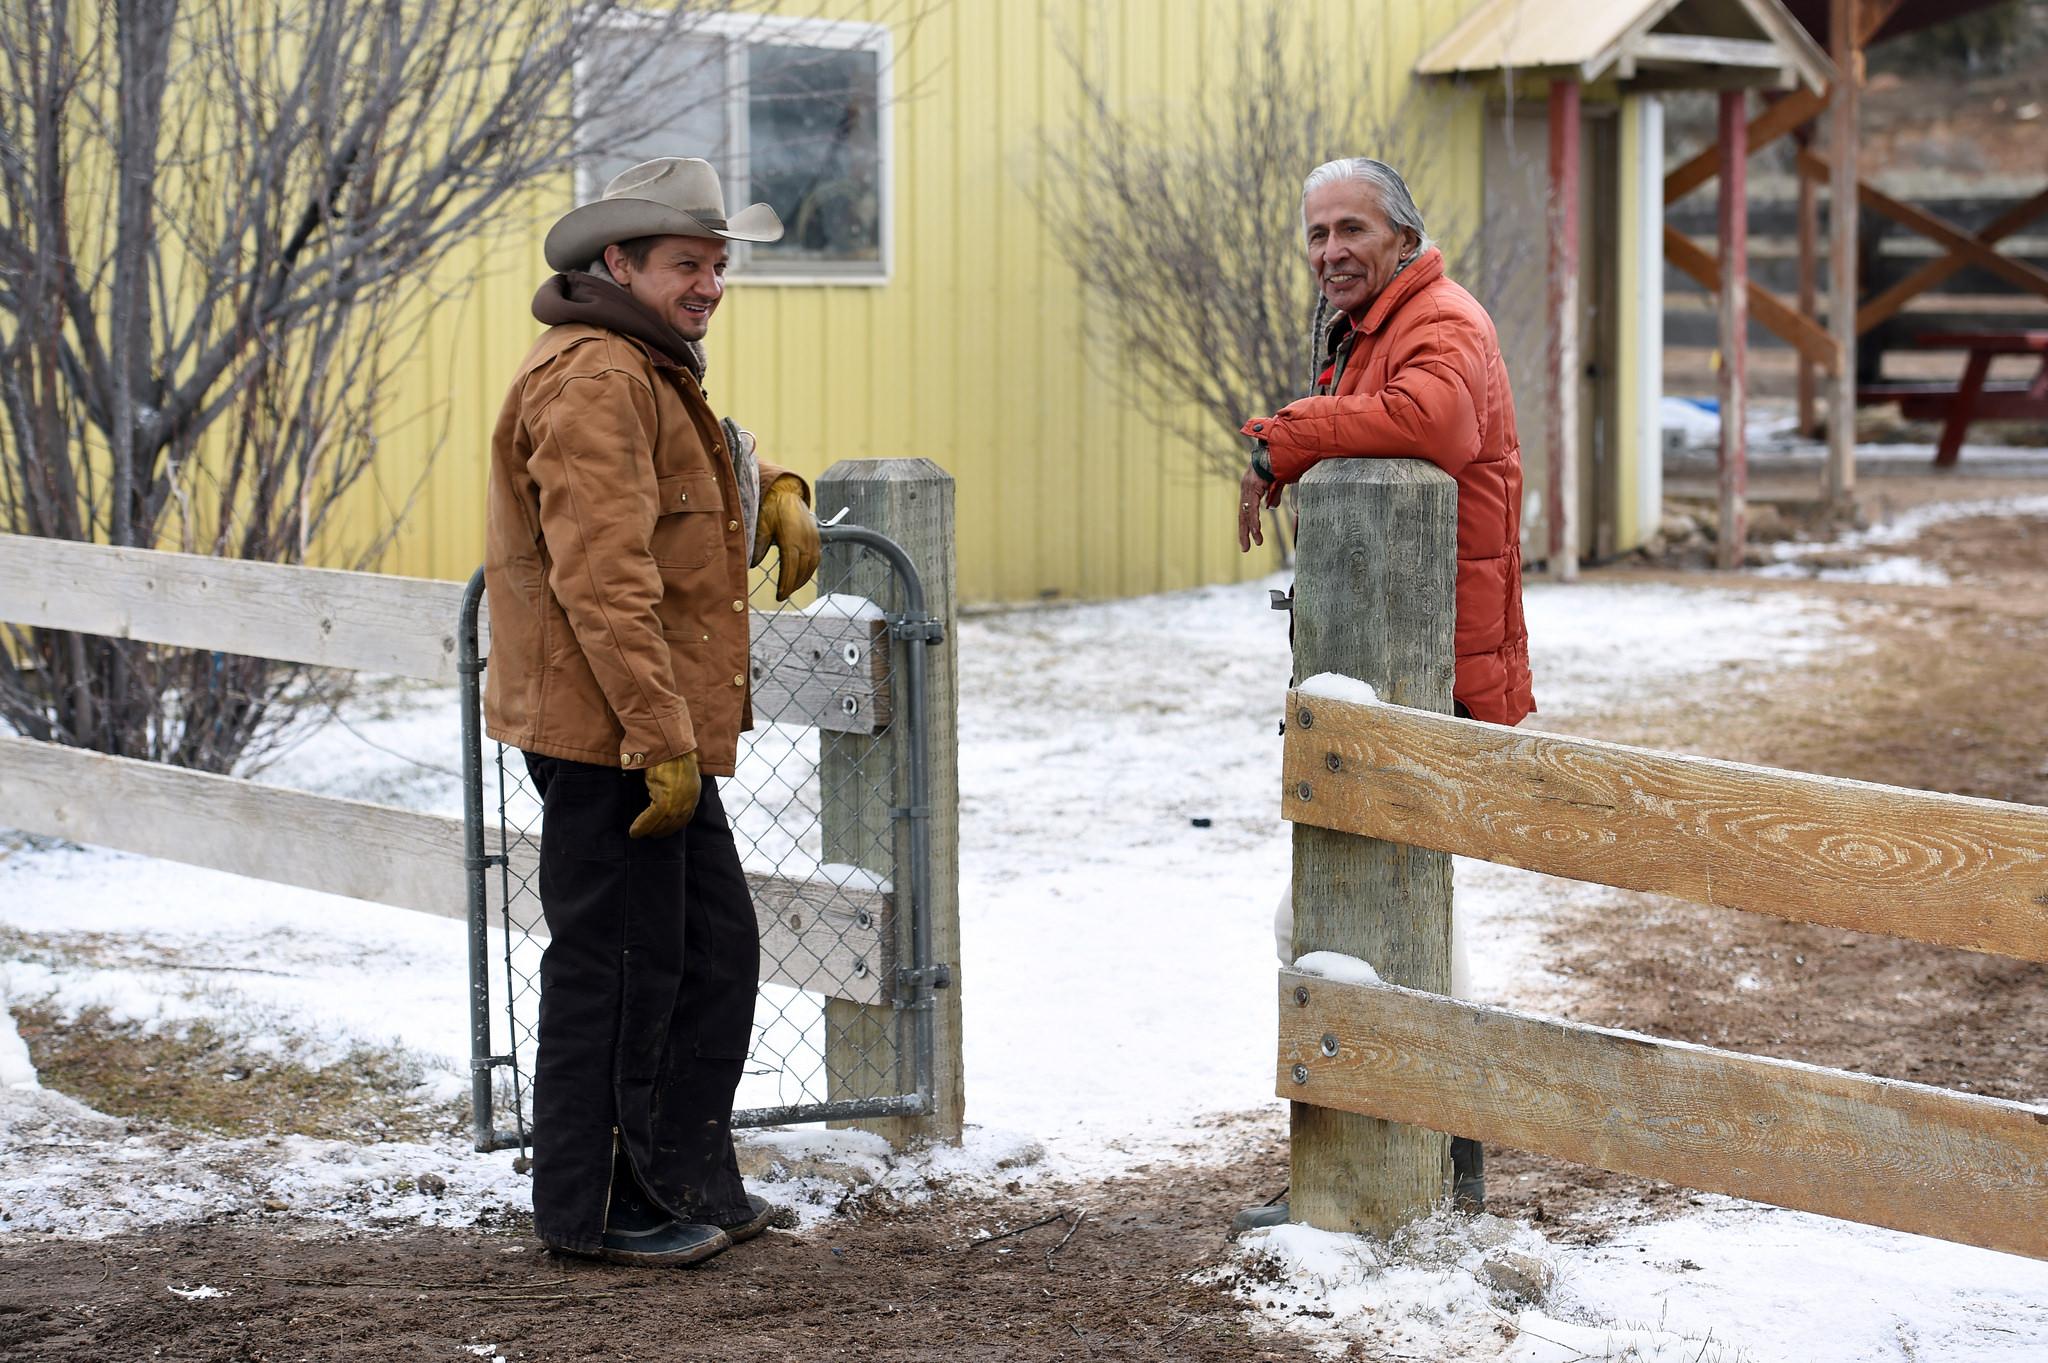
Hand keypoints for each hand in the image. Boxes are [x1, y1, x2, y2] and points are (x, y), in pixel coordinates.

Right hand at [629, 751, 700, 838]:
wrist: (669, 745)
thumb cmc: (671, 755)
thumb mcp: (679, 774)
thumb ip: (676, 787)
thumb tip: (666, 793)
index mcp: (693, 793)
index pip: (685, 817)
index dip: (674, 826)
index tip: (665, 831)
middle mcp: (688, 800)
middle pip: (674, 823)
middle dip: (662, 831)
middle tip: (651, 836)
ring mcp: (677, 801)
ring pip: (662, 823)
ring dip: (649, 830)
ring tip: (639, 834)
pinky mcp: (665, 799)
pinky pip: (652, 818)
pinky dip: (642, 825)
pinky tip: (635, 831)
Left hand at [753, 476, 819, 600]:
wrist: (786, 493)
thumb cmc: (772, 508)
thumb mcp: (761, 525)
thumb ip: (759, 545)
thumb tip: (753, 564)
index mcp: (792, 538)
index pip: (791, 567)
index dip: (786, 584)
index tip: (780, 596)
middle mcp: (806, 540)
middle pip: (802, 569)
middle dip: (793, 585)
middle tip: (783, 595)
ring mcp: (813, 539)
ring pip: (811, 565)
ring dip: (802, 579)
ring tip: (791, 588)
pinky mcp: (816, 537)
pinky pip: (816, 558)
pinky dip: (809, 570)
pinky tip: (801, 575)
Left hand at [1237, 463, 1281, 552]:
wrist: (1279, 447)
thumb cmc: (1279, 462)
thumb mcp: (1277, 483)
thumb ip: (1273, 495)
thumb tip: (1271, 507)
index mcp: (1250, 488)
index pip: (1246, 510)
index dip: (1246, 525)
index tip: (1248, 538)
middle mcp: (1246, 488)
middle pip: (1243, 514)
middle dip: (1244, 532)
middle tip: (1245, 548)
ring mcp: (1248, 487)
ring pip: (1247, 513)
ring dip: (1250, 530)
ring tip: (1254, 543)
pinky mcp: (1253, 487)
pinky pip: (1252, 508)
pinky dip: (1254, 521)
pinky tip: (1255, 532)